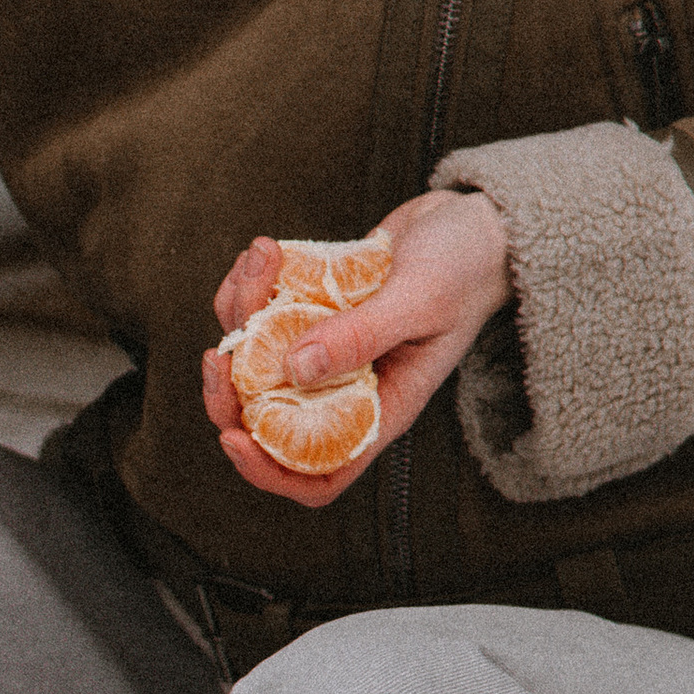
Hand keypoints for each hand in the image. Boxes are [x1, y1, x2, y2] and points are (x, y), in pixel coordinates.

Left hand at [203, 189, 511, 508]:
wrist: (474, 221)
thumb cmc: (467, 266)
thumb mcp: (423, 299)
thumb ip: (363, 335)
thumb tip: (295, 369)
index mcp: (379, 408)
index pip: (316, 473)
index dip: (267, 470)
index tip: (233, 437)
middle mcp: (343, 388)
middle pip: (263, 420)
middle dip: (228, 391)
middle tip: (218, 353)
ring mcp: (321, 352)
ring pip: (251, 359)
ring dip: (240, 312)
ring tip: (263, 256)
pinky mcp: (308, 313)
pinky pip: (256, 314)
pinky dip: (247, 286)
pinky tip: (263, 252)